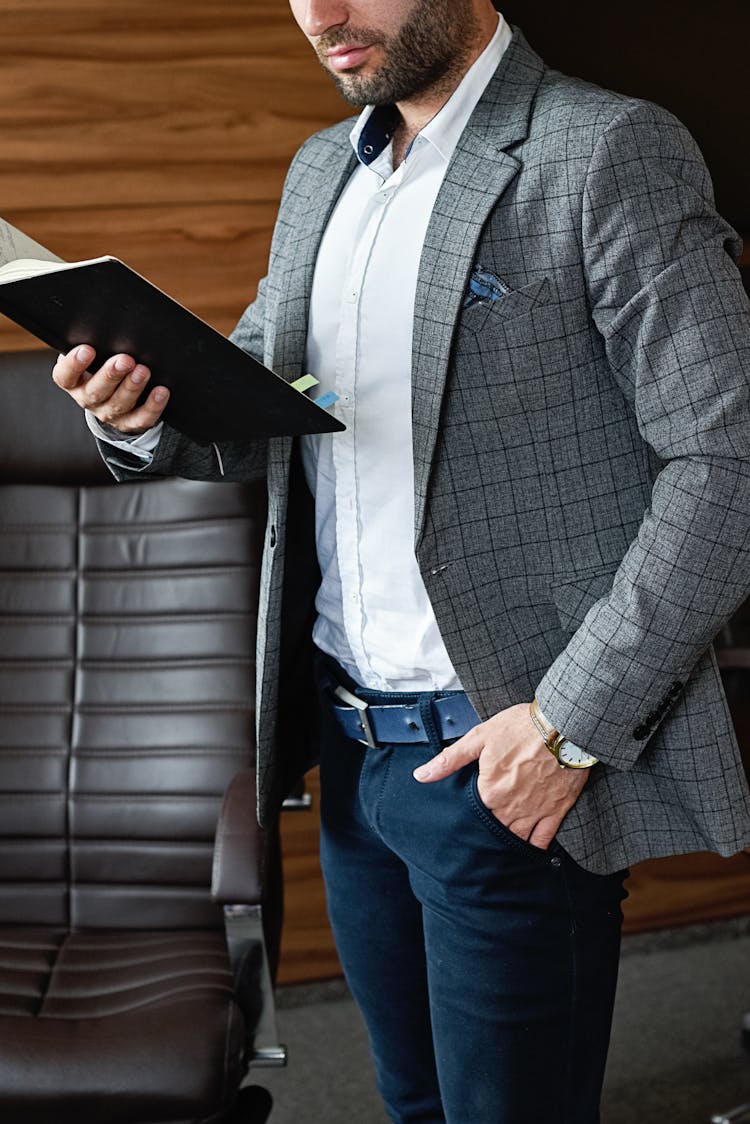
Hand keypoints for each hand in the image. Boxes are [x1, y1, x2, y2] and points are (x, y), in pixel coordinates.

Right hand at [52, 345, 168, 435]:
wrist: (113, 396)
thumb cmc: (100, 365)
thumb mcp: (93, 355)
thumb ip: (95, 344)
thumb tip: (108, 328)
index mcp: (74, 382)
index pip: (65, 376)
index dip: (74, 364)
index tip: (87, 349)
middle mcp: (89, 400)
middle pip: (96, 391)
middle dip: (111, 374)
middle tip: (125, 360)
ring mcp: (109, 413)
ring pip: (120, 404)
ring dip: (132, 387)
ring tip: (143, 371)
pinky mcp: (130, 423)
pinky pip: (142, 418)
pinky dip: (153, 406)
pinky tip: (161, 392)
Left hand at [413, 702, 588, 848]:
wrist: (563, 725)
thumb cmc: (521, 727)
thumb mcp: (479, 737)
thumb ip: (449, 760)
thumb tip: (421, 775)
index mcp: (490, 791)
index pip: (473, 814)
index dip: (470, 813)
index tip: (467, 813)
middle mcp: (510, 808)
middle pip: (494, 828)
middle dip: (488, 828)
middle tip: (482, 830)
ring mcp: (534, 812)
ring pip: (516, 838)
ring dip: (507, 840)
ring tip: (499, 842)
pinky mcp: (556, 811)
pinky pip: (543, 839)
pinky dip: (534, 847)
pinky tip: (528, 849)